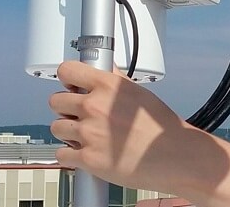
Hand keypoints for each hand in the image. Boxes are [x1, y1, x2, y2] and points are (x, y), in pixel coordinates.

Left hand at [49, 61, 229, 194]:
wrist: (174, 155)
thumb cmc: (160, 126)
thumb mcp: (139, 93)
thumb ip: (116, 80)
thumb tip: (105, 70)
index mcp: (108, 86)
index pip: (67, 71)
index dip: (67, 78)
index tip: (70, 85)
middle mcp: (94, 106)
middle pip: (56, 101)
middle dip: (66, 108)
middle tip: (80, 115)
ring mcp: (88, 133)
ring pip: (56, 127)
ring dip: (68, 132)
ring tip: (86, 135)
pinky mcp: (87, 158)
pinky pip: (62, 154)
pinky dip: (70, 156)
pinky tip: (85, 152)